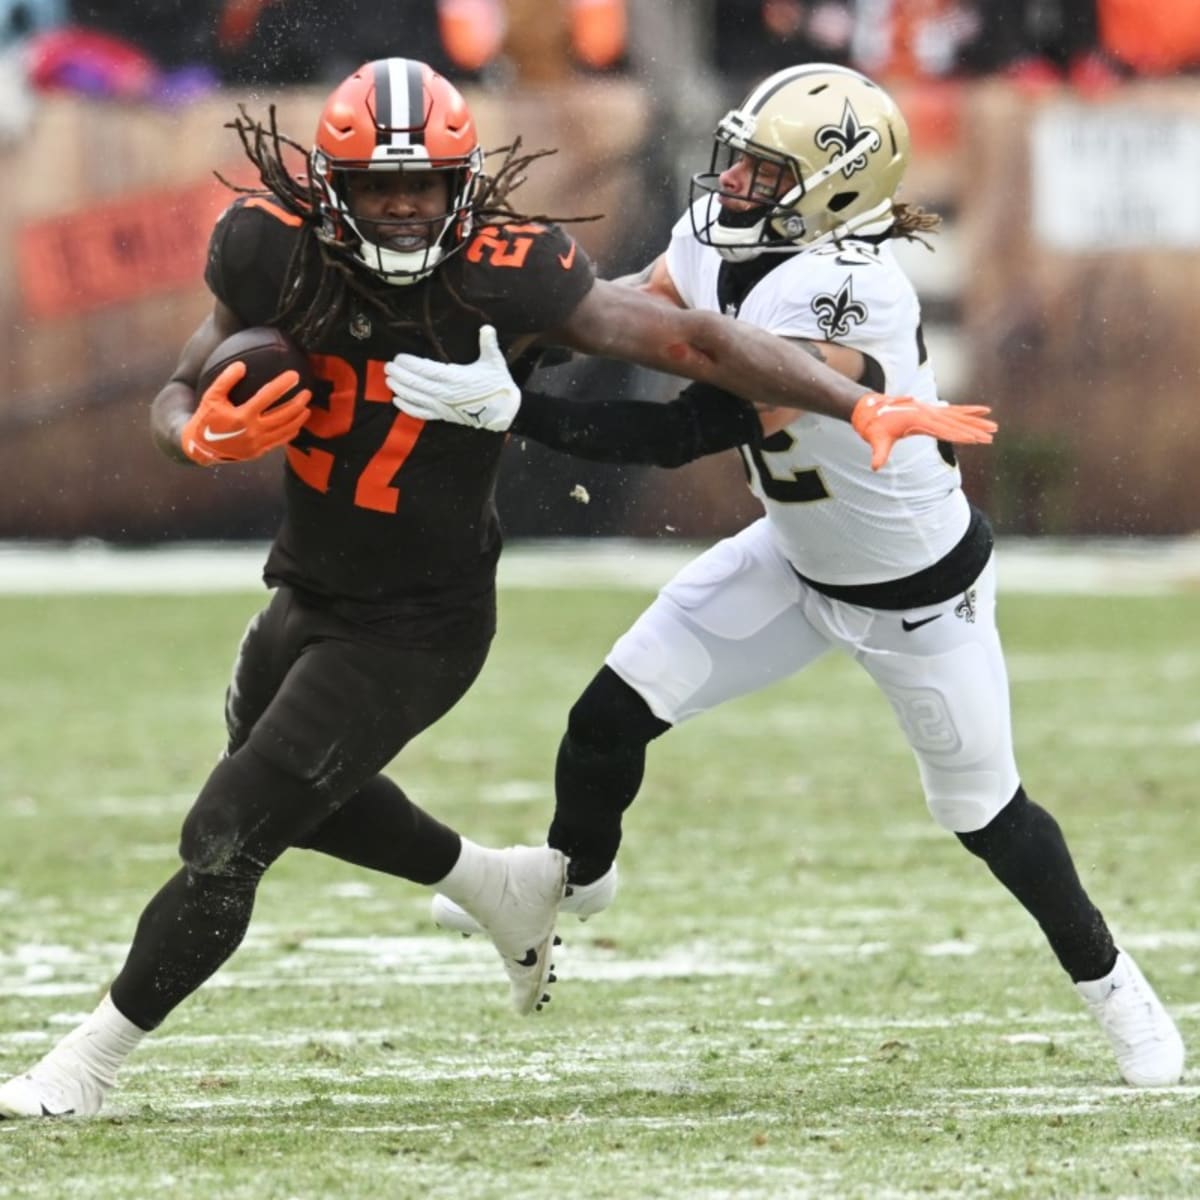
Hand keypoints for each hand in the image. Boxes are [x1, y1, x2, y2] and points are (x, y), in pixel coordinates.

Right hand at [181, 363, 311, 466]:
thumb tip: (242, 365)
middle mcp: (253, 431)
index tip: (295, 375)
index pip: (268, 396)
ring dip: (299, 418)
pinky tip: (297, 424)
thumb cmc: (206, 418)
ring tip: (307, 407)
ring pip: (286, 430)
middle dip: (298, 402)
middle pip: (284, 415)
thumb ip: (226, 380)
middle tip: (307, 392)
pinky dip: (291, 432)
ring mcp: (258, 443)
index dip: (283, 384)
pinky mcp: (259, 452)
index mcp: (242, 415)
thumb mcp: (211, 396)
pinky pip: (280, 441)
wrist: (201, 447)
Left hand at [384, 325, 519, 432]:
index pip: (427, 370)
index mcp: (456, 379)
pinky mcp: (444, 416)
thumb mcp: (495, 362)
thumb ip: (489, 344)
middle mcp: (446, 394)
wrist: (503, 412)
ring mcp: (443, 406)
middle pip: (417, 384)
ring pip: (416, 398)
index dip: (411, 365)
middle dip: (400, 375)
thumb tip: (487, 327)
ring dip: (400, 389)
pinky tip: (397, 401)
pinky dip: (408, 408)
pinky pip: (422, 413)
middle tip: (388, 367)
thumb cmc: (498, 385)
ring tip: (388, 380)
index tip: (399, 358)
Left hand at [851, 393, 996, 470]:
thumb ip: (879, 453)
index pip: (942, 430)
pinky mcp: (932, 410)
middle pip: (955, 423)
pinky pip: (955, 411)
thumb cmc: (874, 426)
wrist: (870, 408)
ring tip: (995, 427)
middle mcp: (928, 413)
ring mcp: (931, 410)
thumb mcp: (876, 440)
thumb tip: (875, 467)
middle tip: (992, 437)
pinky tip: (984, 411)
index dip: (959, 435)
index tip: (974, 440)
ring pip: (959, 416)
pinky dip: (969, 411)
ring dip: (977, 422)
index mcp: (918, 421)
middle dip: (974, 431)